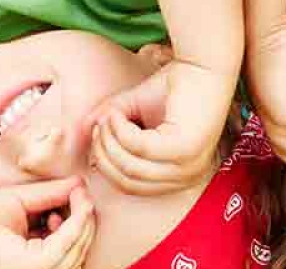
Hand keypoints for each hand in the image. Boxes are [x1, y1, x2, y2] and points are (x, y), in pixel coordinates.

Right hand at [88, 61, 236, 195]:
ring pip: (130, 167)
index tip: (98, 133)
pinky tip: (120, 112)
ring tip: (110, 115)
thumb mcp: (132, 112)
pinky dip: (121, 129)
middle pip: (127, 181)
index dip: (106, 164)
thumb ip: (109, 125)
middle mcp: (187, 177)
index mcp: (179, 177)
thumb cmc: (173, 87)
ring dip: (110, 139)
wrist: (204, 64)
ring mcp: (188, 166)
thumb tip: (82, 136)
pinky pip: (138, 148)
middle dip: (104, 153)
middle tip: (100, 124)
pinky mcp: (185, 149)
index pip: (130, 186)